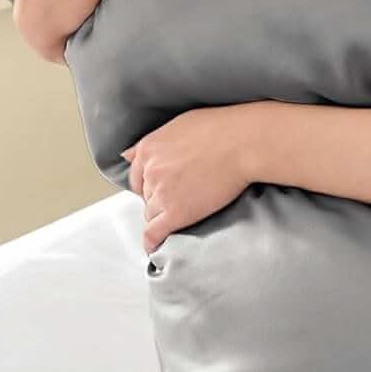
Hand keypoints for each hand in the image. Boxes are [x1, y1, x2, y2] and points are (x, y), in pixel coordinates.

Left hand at [123, 106, 258, 254]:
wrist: (243, 143)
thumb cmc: (221, 129)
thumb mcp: (179, 125)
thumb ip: (152, 142)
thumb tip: (127, 154)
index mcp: (149, 149)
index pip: (137, 176)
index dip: (149, 185)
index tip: (160, 189)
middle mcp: (150, 171)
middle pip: (146, 195)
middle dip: (158, 199)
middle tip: (180, 198)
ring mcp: (162, 193)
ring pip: (151, 214)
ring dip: (162, 216)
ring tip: (180, 216)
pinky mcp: (177, 212)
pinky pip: (155, 232)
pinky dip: (152, 241)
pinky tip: (154, 247)